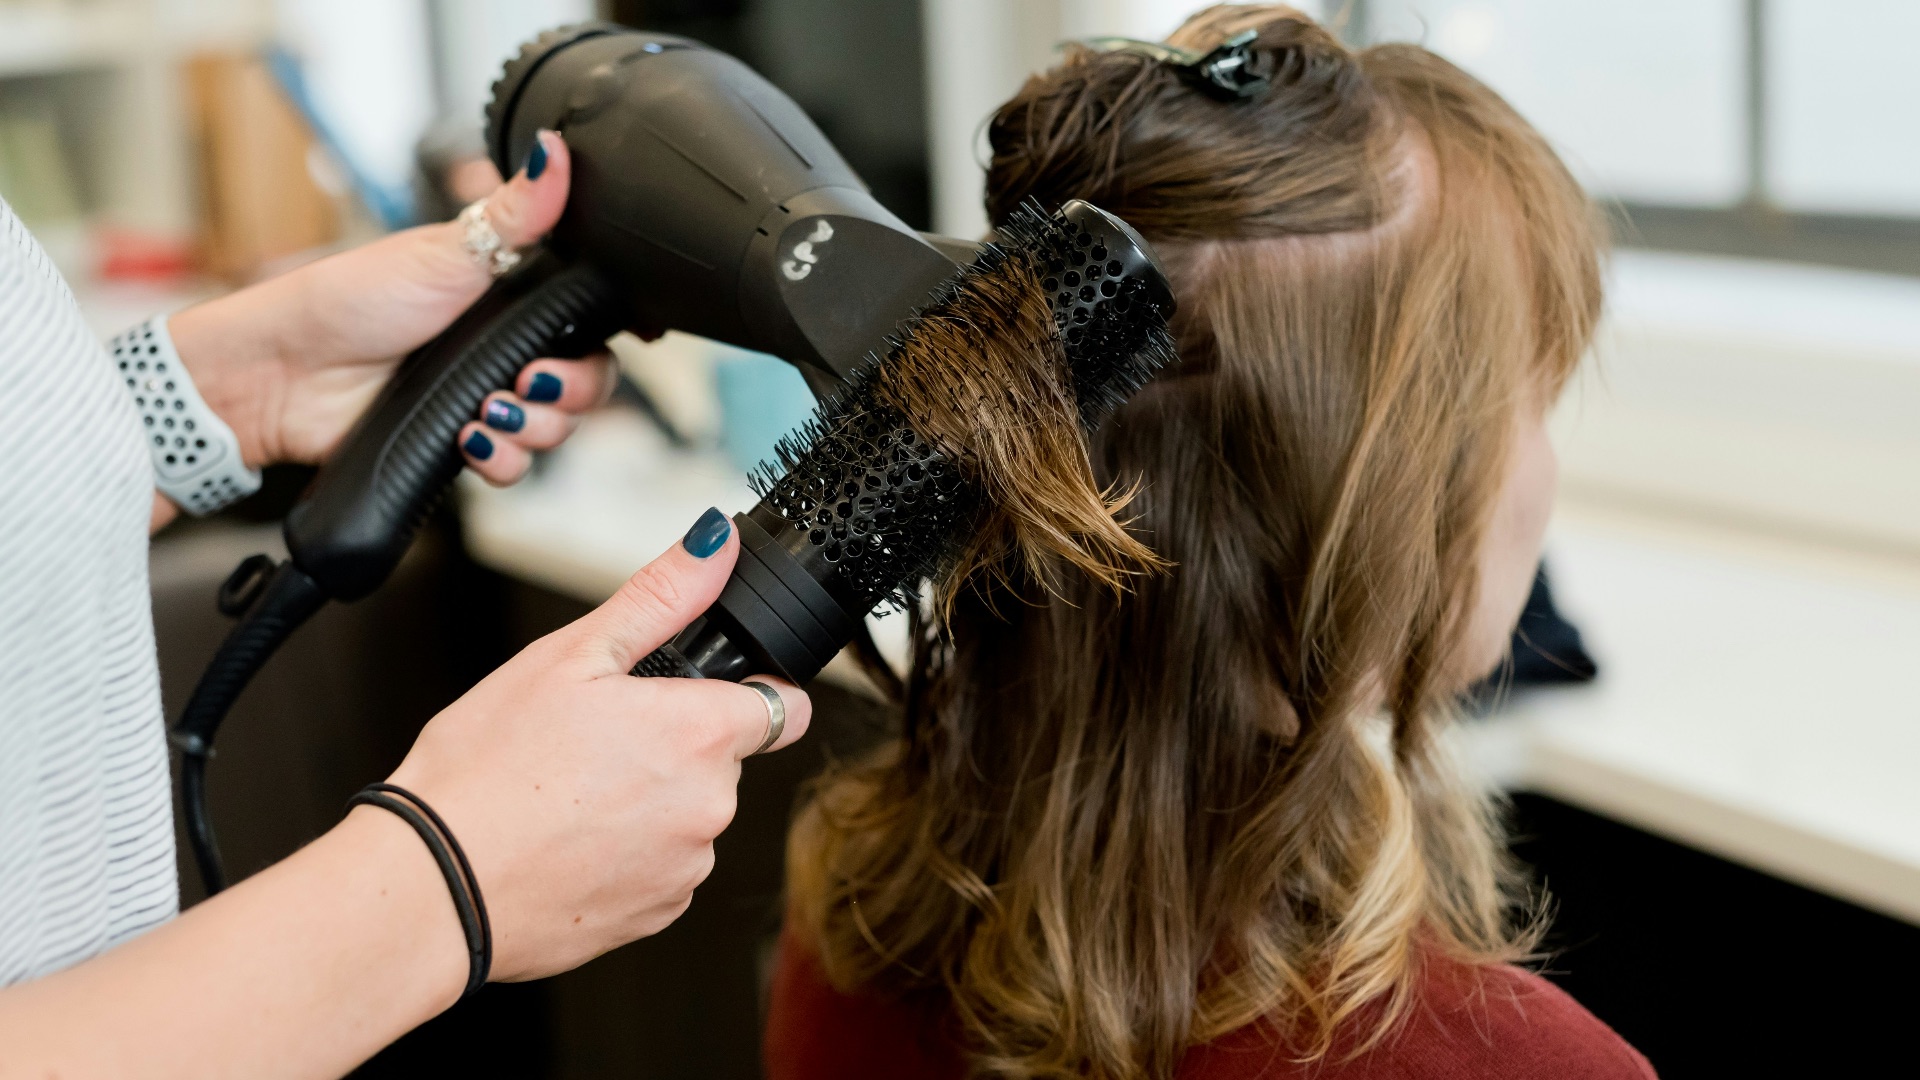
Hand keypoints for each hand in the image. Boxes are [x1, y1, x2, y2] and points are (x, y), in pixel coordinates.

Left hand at [167, 129, 615, 473]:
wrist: (284, 373)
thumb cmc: (350, 299)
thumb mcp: (445, 251)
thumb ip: (514, 213)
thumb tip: (556, 149)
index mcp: (510, 301)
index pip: (588, 329)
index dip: (597, 345)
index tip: (582, 347)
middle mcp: (504, 351)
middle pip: (585, 385)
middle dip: (569, 392)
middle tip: (528, 380)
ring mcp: (484, 399)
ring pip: (554, 431)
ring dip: (533, 429)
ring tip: (486, 412)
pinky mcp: (460, 443)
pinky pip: (512, 468)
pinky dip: (502, 462)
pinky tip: (469, 442)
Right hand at [378, 509, 811, 980]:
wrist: (433, 886)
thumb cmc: (486, 769)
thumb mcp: (569, 655)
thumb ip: (660, 597)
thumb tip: (714, 543)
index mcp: (699, 734)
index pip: (784, 707)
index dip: (747, 691)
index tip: (703, 694)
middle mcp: (710, 806)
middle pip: (724, 760)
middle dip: (674, 745)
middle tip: (593, 741)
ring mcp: (685, 867)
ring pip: (689, 816)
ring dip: (650, 802)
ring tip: (568, 794)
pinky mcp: (656, 915)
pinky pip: (661, 869)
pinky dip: (627, 855)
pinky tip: (566, 841)